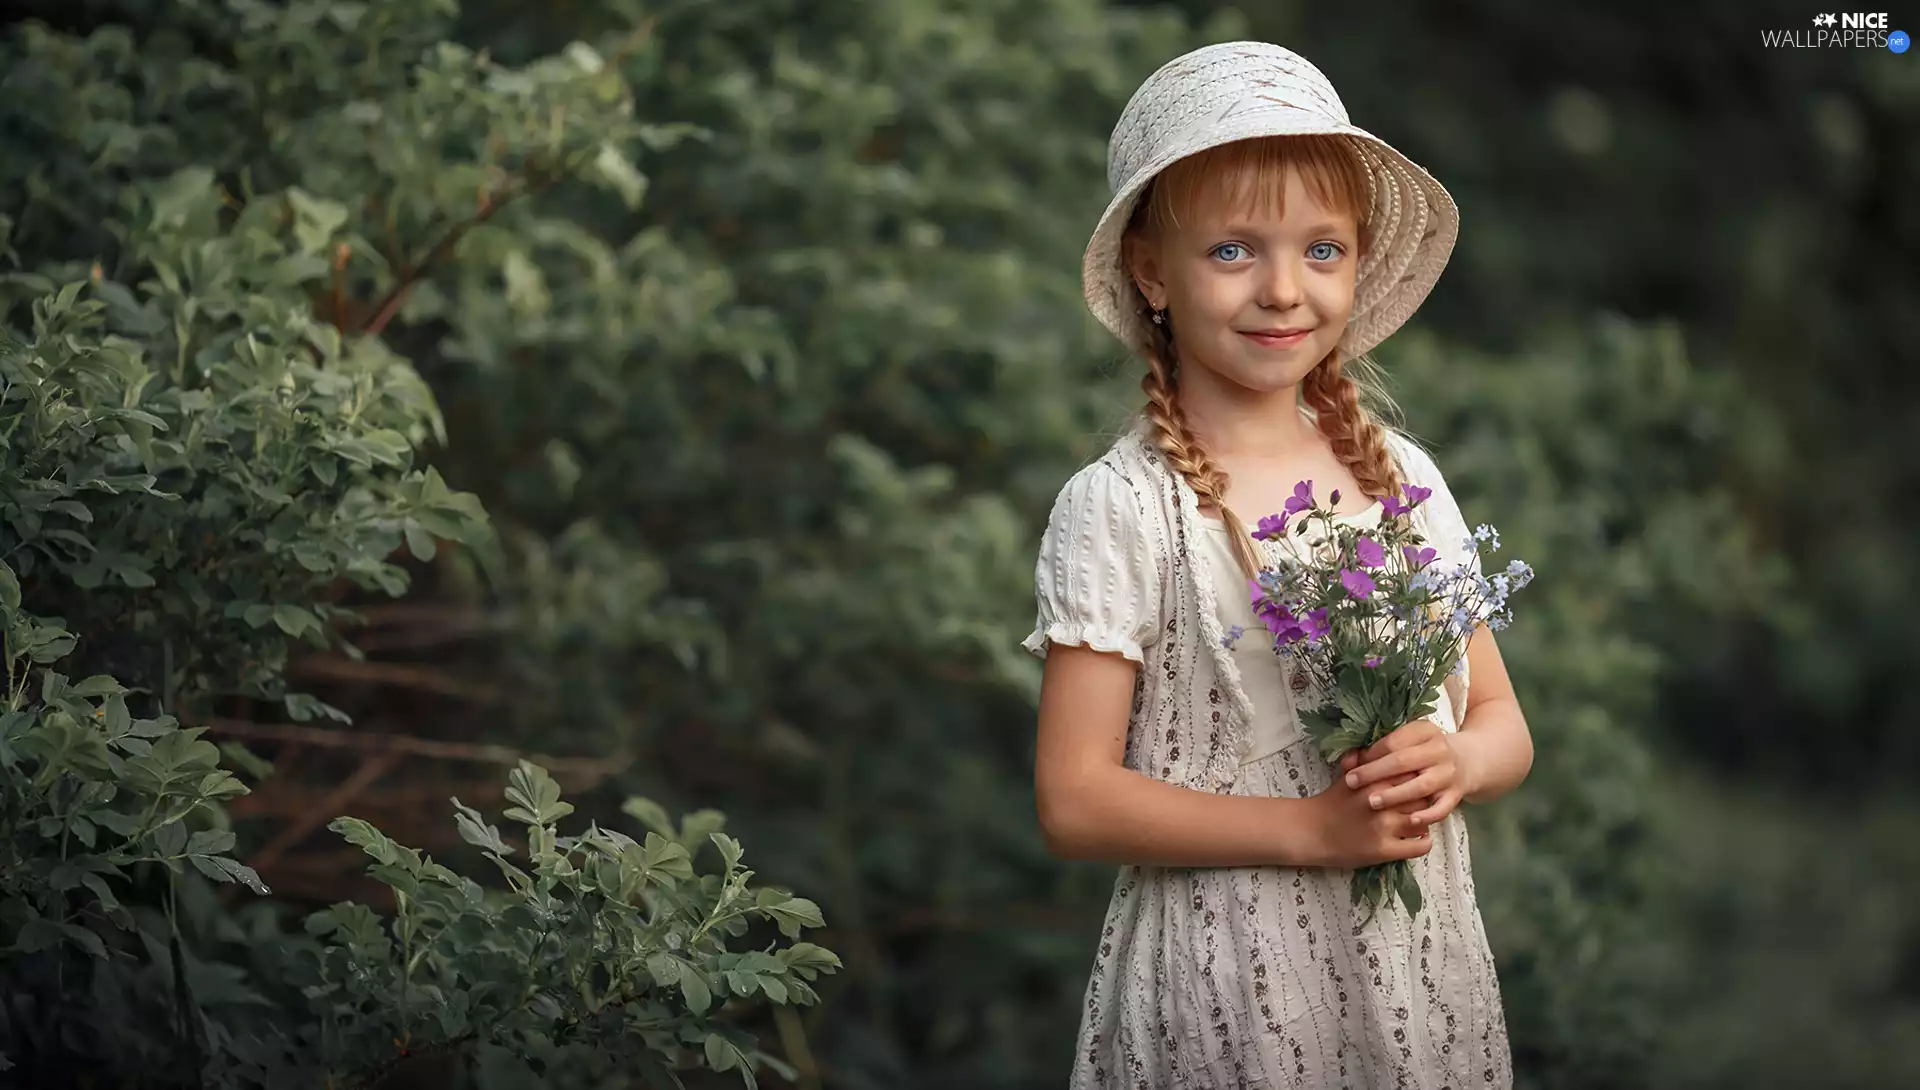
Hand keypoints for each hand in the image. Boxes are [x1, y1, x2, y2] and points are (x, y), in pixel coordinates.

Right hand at [1308, 753, 1434, 869]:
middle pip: (1421, 796)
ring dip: (1424, 820)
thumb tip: (1379, 746)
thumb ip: (1366, 762)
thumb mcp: (1347, 777)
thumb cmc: (1331, 802)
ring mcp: (1384, 827)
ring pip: (1424, 820)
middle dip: (1423, 799)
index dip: (1417, 779)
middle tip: (1420, 803)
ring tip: (1419, 820)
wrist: (1312, 831)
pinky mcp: (1385, 850)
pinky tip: (1419, 839)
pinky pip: (1419, 846)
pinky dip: (1424, 842)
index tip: (1417, 783)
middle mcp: (1382, 802)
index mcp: (1375, 781)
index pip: (1411, 774)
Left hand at [1343, 718, 1466, 828]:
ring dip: (1395, 794)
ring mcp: (1449, 773)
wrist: (1467, 762)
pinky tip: (1410, 821)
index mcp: (1425, 731)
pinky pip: (1442, 808)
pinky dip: (1427, 815)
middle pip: (1403, 761)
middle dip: (1375, 773)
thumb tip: (1347, 760)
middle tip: (1352, 782)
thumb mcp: (1406, 743)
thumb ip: (1376, 750)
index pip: (1393, 742)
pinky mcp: (1456, 795)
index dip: (1370, 754)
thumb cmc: (1422, 753)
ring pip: (1421, 785)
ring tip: (1372, 802)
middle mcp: (1439, 750)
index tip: (1351, 766)